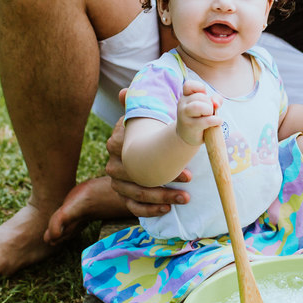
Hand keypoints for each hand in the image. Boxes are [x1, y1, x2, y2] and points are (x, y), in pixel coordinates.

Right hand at [105, 89, 191, 217]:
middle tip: (189, 178)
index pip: (134, 151)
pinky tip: (168, 209)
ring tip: (185, 197)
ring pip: (138, 193)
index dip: (159, 157)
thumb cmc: (146, 132)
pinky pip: (133, 207)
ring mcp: (116, 182)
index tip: (184, 160)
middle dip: (165, 178)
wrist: (134, 153)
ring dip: (162, 196)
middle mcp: (113, 162)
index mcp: (117, 141)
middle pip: (137, 174)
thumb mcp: (141, 117)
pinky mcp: (122, 196)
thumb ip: (135, 104)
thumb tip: (124, 92)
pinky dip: (150, 210)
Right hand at [175, 79, 222, 145]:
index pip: (189, 85)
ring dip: (209, 110)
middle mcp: (182, 104)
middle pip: (200, 97)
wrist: (187, 136)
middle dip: (209, 103)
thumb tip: (216, 103)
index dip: (200, 88)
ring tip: (210, 115)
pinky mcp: (190, 126)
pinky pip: (206, 120)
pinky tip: (218, 122)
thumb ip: (215, 100)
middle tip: (209, 112)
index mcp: (186, 96)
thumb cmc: (199, 118)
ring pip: (198, 106)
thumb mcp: (207, 106)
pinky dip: (215, 120)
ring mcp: (184, 115)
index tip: (204, 96)